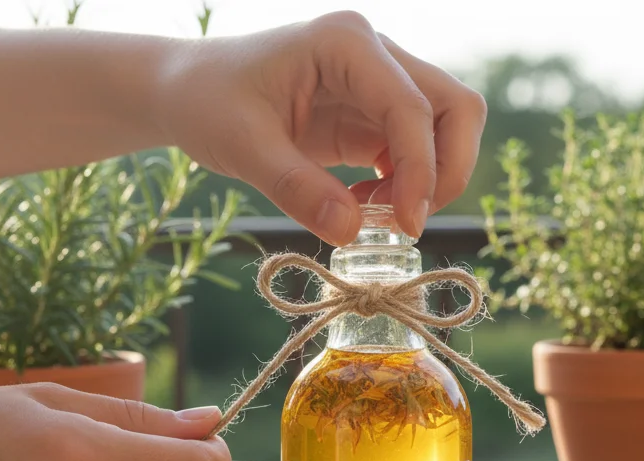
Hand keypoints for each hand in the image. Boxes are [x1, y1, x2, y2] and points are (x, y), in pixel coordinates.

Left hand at [156, 11, 487, 244]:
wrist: (187, 92)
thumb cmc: (207, 103)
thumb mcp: (242, 148)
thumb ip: (297, 188)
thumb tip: (351, 232)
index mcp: (345, 44)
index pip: (412, 106)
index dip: (421, 169)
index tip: (406, 224)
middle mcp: (375, 55)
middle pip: (455, 108)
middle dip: (445, 171)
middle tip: (406, 223)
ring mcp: (379, 83)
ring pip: (446, 130)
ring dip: (429, 180)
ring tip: (375, 215)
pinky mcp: (373, 115)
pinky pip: (416, 152)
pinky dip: (405, 186)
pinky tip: (362, 207)